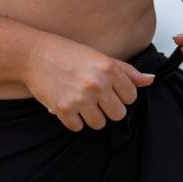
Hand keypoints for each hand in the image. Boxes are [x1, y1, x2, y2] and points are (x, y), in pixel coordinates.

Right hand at [24, 35, 154, 131]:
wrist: (33, 55)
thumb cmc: (66, 54)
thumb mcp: (99, 57)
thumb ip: (126, 71)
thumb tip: (150, 80)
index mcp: (108, 69)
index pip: (131, 97)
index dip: (120, 95)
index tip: (108, 90)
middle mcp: (97, 84)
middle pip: (118, 114)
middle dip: (107, 108)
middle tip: (93, 98)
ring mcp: (80, 98)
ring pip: (99, 124)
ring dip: (90, 116)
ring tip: (79, 101)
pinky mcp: (63, 109)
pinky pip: (78, 127)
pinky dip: (72, 120)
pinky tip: (67, 105)